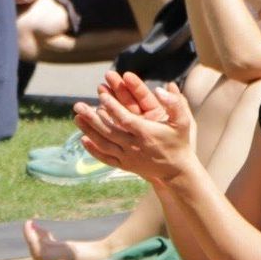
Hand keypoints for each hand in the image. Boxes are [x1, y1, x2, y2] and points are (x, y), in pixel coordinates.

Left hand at [73, 71, 195, 182]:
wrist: (177, 171)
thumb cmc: (179, 142)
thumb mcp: (184, 122)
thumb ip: (176, 103)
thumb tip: (162, 88)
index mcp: (146, 133)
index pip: (125, 118)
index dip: (112, 107)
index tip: (101, 96)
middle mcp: (135, 146)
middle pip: (108, 130)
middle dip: (92, 117)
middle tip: (77, 104)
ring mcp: (128, 157)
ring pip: (104, 143)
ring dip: (89, 130)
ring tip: (76, 117)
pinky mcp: (125, 166)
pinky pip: (106, 158)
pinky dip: (93, 150)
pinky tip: (83, 140)